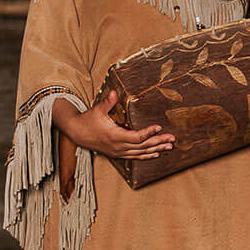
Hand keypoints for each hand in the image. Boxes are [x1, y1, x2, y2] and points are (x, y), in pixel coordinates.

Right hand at [54, 92, 176, 160]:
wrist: (77, 133)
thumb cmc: (88, 120)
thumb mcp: (98, 109)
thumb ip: (108, 102)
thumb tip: (114, 93)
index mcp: (115, 136)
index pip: (136, 137)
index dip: (148, 132)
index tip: (159, 127)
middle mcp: (118, 146)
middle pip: (143, 146)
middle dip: (158, 142)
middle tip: (172, 139)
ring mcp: (118, 152)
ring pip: (141, 153)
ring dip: (156, 150)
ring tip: (169, 147)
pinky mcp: (118, 154)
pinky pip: (135, 157)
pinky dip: (146, 156)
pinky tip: (156, 154)